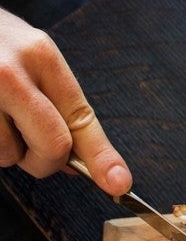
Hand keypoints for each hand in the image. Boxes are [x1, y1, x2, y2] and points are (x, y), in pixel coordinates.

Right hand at [0, 9, 130, 194]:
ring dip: (4, 150)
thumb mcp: (27, 57)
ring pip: (8, 155)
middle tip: (29, 149)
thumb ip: (55, 104)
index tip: (120, 184)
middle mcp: (11, 72)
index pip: (81, 118)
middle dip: (45, 161)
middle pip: (52, 146)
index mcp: (41, 56)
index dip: (102, 158)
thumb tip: (78, 162)